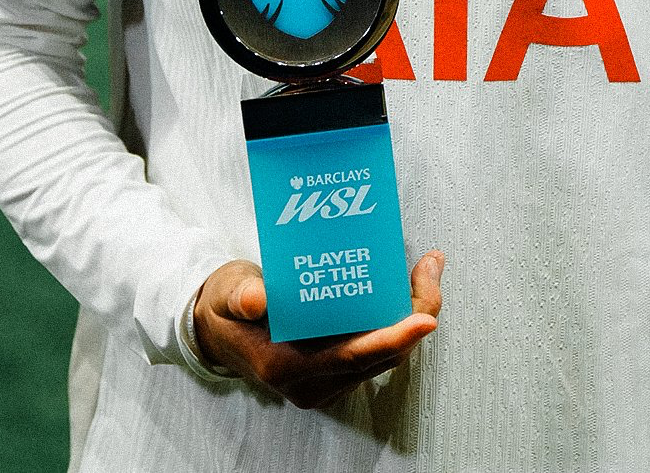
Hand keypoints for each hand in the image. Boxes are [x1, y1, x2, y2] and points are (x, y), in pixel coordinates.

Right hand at [192, 250, 443, 408]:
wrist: (218, 329)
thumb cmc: (225, 305)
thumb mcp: (227, 293)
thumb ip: (241, 295)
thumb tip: (255, 299)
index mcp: (286, 366)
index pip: (353, 356)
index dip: (394, 338)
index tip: (427, 317)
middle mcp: (311, 382)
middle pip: (380, 356)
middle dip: (414, 315)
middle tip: (431, 267)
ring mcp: (324, 381)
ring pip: (383, 355)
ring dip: (409, 316)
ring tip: (425, 269)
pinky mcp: (332, 370)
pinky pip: (375, 349)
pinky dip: (394, 321)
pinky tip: (401, 287)